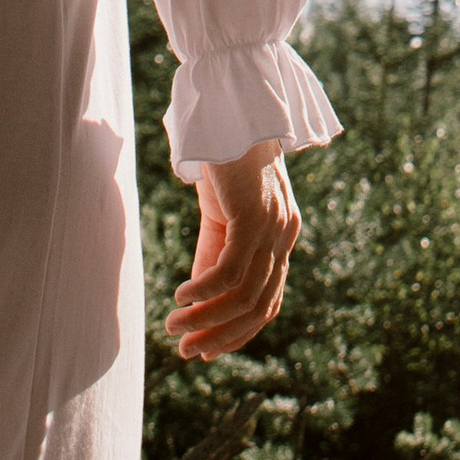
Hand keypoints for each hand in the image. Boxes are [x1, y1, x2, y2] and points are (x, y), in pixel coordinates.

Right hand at [166, 142, 299, 362]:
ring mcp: (274, 227)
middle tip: (186, 352)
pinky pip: (229, 272)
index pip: (268, 302)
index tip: (206, 351)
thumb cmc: (225, 155)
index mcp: (282, 236)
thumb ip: (216, 252)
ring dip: (205, 319)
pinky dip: (203, 292)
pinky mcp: (254, 216)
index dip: (239, 333)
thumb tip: (199, 300)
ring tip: (173, 327)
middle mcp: (285, 235)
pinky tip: (180, 296)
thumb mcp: (222, 213)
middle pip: (259, 308)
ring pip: (244, 297)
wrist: (232, 107)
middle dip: (221, 337)